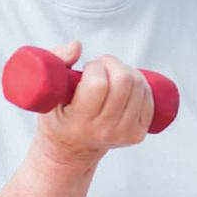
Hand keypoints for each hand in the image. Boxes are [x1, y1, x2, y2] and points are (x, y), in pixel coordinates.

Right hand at [32, 42, 153, 169]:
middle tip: (102, 67)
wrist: (71, 150)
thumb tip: (77, 46)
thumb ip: (55, 60)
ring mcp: (124, 134)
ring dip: (128, 71)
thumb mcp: (48, 91)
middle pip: (123, 82)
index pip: (98, 84)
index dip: (95, 67)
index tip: (88, 68)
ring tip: (113, 75)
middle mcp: (103, 130)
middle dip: (113, 64)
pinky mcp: (138, 134)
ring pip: (138, 86)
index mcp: (78, 122)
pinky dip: (141, 84)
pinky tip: (127, 84)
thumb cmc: (59, 115)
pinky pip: (148, 98)